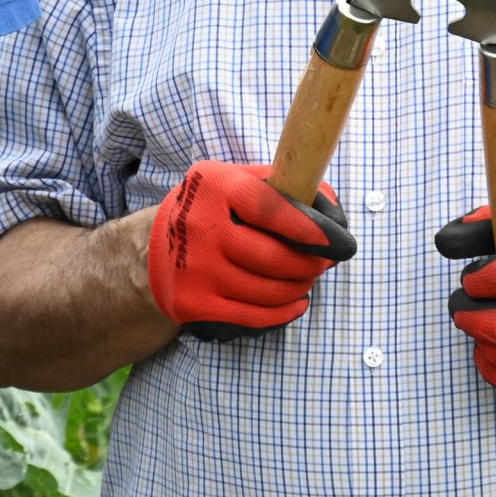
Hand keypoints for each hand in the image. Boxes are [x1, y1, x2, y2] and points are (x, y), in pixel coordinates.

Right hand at [147, 160, 355, 335]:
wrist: (155, 248)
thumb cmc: (213, 210)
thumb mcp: (235, 181)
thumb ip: (282, 186)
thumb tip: (331, 208)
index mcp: (213, 185)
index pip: (270, 208)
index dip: (310, 228)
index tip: (340, 242)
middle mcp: (198, 226)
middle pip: (273, 257)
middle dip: (310, 264)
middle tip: (324, 263)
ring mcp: (194, 269)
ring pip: (268, 291)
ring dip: (299, 287)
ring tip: (305, 278)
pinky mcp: (193, 304)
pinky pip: (254, 316)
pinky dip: (284, 312)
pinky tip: (296, 302)